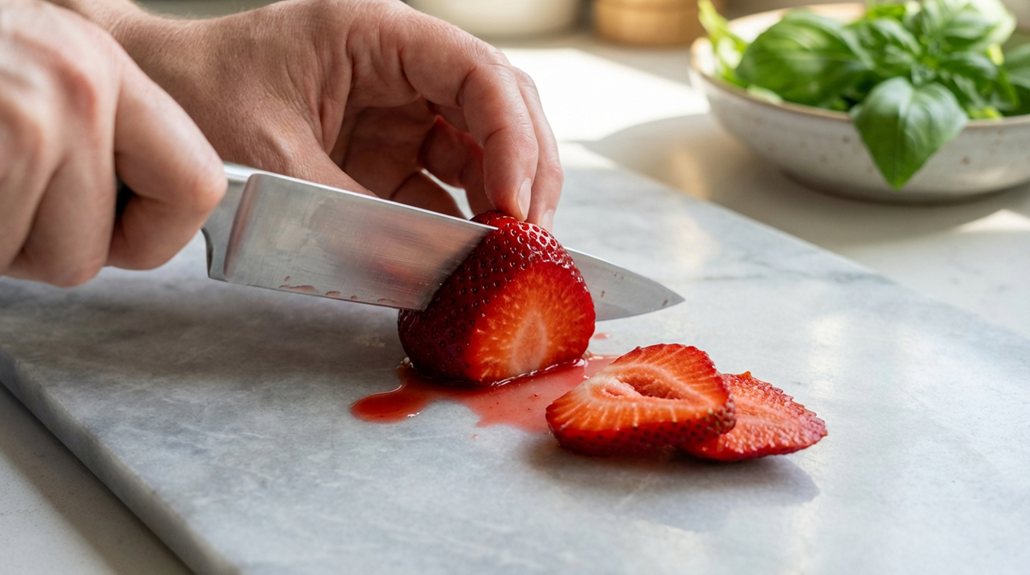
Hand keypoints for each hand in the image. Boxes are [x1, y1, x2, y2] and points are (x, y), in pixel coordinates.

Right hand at [0, 0, 223, 285]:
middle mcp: (73, 88)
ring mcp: (22, 122)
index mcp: (99, 67)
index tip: (117, 233)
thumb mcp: (34, 74)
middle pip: (98, 249)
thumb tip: (164, 208)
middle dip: (42, 246)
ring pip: (49, 264)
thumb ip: (96, 131)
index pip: (198, 185)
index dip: (155, 234)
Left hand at [113, 0, 561, 228]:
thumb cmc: (199, 103)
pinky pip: (442, 189)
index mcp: (377, 35)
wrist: (152, 114)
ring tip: (508, 257)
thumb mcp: (278, 160)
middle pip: (500, 110)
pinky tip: (466, 260)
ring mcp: (399, 113)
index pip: (479, 74)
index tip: (514, 205)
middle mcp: (401, 69)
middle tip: (530, 239)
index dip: (513, 137)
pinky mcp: (387, 156)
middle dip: (525, 172)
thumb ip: (359, 217)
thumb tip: (433, 270)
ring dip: (501, 203)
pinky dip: (460, 225)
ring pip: (482, 152)